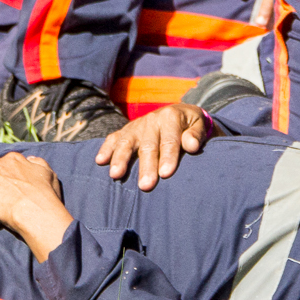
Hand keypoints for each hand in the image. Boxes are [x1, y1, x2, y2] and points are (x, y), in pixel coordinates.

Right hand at [95, 102, 209, 189]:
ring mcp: (136, 126)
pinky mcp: (125, 131)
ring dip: (121, 159)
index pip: (169, 140)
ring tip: (116, 175)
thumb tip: (191, 146)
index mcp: (170, 117)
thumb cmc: (191, 126)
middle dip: (146, 166)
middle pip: (148, 145)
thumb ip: (196, 135)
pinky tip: (100, 161)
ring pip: (127, 142)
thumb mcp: (199, 125)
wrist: (179, 113)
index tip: (166, 174)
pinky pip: (113, 138)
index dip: (168, 157)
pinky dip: (106, 149)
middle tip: (145, 185)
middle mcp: (151, 120)